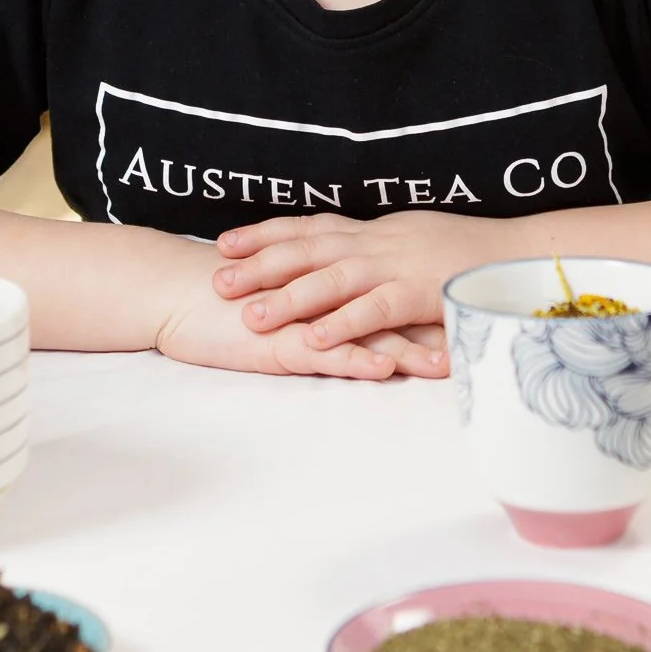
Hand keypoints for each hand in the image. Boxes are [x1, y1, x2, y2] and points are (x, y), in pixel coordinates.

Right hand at [154, 283, 442, 380]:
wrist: (173, 292)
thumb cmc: (225, 298)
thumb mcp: (284, 294)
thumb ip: (318, 296)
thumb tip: (350, 304)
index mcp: (326, 282)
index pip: (385, 287)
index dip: (428, 295)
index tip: (470, 303)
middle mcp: (321, 296)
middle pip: (387, 308)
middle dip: (432, 323)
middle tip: (477, 332)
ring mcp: (301, 319)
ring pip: (362, 332)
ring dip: (406, 347)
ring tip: (445, 363)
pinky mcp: (277, 343)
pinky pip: (321, 352)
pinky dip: (353, 359)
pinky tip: (380, 368)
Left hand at [213, 210, 509, 368]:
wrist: (523, 252)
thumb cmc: (472, 252)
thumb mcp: (416, 240)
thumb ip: (381, 250)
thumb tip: (349, 258)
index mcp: (376, 230)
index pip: (311, 226)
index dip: (266, 234)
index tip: (226, 242)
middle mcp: (380, 242)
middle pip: (309, 248)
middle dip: (260, 264)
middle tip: (216, 279)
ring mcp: (400, 266)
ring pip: (334, 278)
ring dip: (291, 297)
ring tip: (252, 316)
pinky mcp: (422, 294)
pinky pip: (377, 310)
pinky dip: (345, 324)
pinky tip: (316, 340)